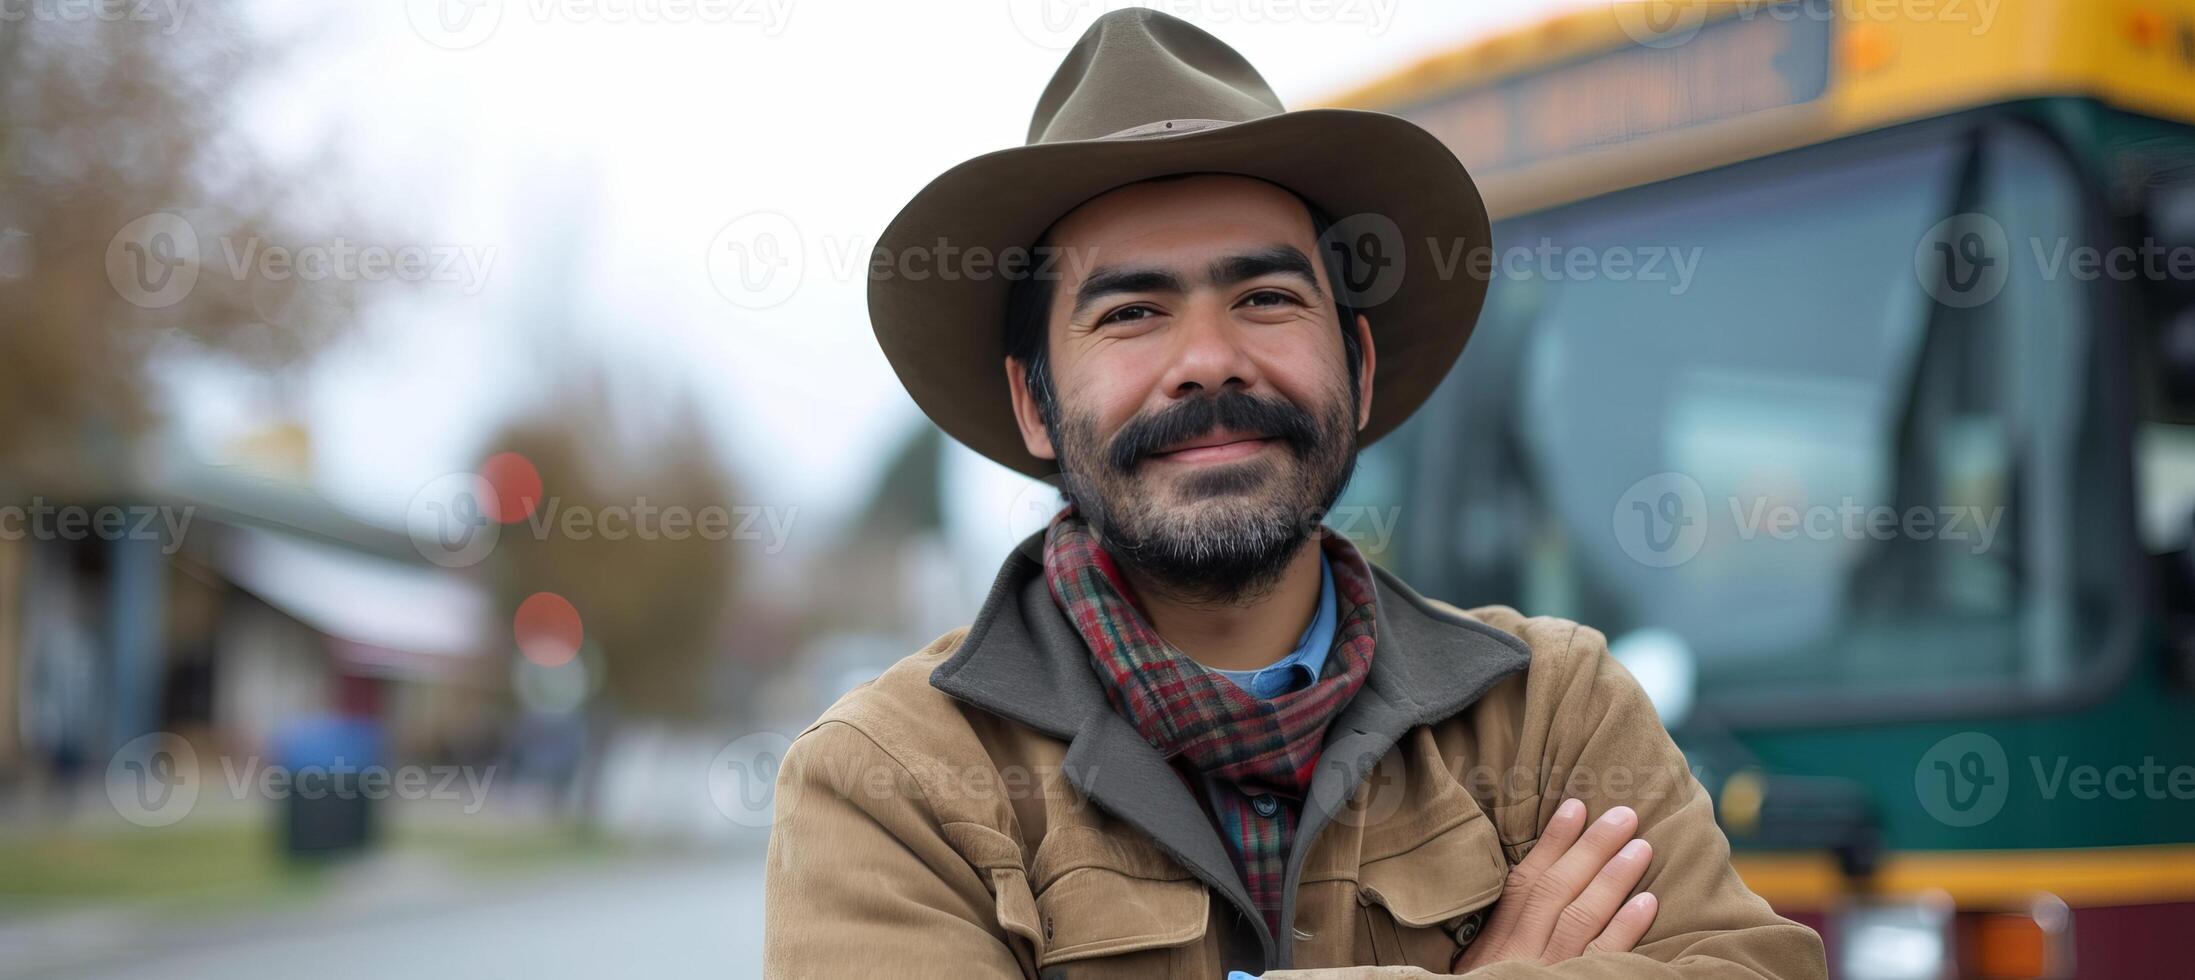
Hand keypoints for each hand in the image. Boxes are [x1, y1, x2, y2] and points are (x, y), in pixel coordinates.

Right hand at [1452, 799, 1657, 971]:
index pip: (1525, 881)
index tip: (1576, 806)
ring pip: (1582, 917)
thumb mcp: (1482, 967)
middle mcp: (1519, 954)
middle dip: (1593, 848)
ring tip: (1642, 847)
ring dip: (1614, 878)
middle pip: (1558, 890)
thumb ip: (1504, 932)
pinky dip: (1625, 928)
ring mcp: (1547, 973)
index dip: (1553, 842)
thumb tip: (1542, 882)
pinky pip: (1603, 958)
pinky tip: (1647, 902)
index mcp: (1495, 943)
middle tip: (1625, 816)